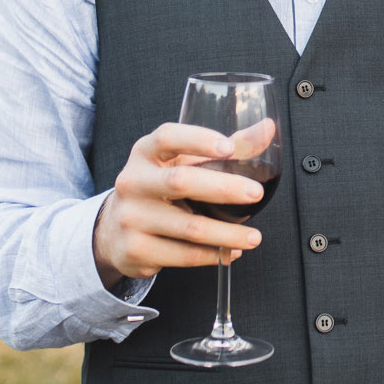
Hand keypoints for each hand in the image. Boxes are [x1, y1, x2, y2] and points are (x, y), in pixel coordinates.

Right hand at [92, 121, 268, 288]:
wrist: (116, 230)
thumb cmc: (161, 188)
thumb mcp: (184, 163)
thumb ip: (227, 146)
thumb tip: (267, 129)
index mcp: (145, 153)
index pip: (167, 138)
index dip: (198, 140)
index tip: (229, 148)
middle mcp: (133, 181)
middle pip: (181, 181)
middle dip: (223, 188)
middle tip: (255, 194)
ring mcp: (131, 217)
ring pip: (188, 227)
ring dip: (227, 234)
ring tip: (254, 237)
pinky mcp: (135, 249)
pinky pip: (182, 254)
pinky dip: (211, 255)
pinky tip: (229, 252)